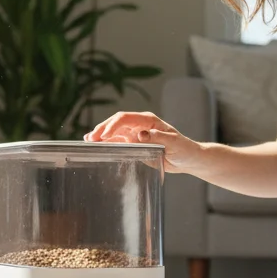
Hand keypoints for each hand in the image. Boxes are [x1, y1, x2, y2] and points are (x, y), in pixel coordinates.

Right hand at [83, 111, 203, 173]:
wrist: (187, 159)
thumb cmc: (184, 149)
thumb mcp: (173, 143)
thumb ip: (158, 138)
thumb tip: (141, 134)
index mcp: (148, 120)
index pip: (125, 118)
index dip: (113, 125)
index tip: (104, 135)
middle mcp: (139, 125)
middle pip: (116, 122)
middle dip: (102, 129)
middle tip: (91, 138)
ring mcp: (135, 134)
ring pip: (114, 131)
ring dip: (101, 135)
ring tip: (88, 141)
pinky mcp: (134, 144)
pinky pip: (117, 141)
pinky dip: (107, 143)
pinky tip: (97, 146)